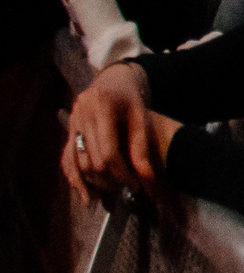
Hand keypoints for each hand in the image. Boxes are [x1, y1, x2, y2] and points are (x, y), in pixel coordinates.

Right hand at [63, 63, 162, 198]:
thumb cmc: (132, 99)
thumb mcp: (142, 119)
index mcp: (102, 107)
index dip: (121, 173)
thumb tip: (148, 183)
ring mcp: (71, 122)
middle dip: (108, 180)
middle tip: (124, 189)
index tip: (134, 186)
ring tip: (109, 192)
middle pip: (91, 161)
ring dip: (92, 181)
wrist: (113, 81)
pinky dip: (75, 176)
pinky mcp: (67, 130)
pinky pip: (66, 158)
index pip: (108, 152)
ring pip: (76, 162)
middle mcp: (81, 115)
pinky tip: (85, 191)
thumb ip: (142, 150)